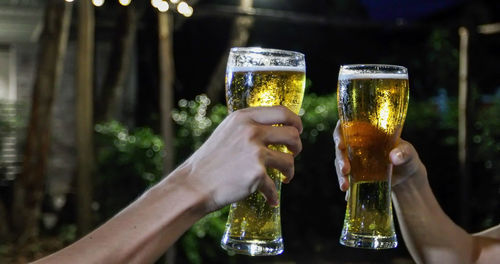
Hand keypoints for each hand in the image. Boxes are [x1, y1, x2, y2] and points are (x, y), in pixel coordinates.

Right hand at [178, 106, 302, 212]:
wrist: (194, 185)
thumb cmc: (210, 161)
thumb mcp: (227, 132)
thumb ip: (247, 127)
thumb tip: (274, 130)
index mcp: (243, 118)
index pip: (281, 111)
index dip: (295, 121)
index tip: (298, 130)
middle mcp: (251, 131)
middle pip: (292, 134)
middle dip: (297, 146)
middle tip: (293, 154)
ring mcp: (254, 152)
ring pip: (289, 160)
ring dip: (290, 171)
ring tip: (285, 177)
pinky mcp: (256, 174)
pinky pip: (274, 186)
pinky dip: (272, 195)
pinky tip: (269, 198)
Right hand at [333, 120, 425, 192]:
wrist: (405, 174)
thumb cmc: (407, 156)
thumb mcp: (409, 152)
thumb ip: (404, 152)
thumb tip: (394, 157)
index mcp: (366, 131)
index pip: (346, 126)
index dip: (339, 133)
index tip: (340, 144)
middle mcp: (355, 144)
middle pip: (340, 147)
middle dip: (341, 159)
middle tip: (345, 170)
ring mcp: (353, 159)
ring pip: (340, 163)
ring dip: (340, 175)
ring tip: (345, 187)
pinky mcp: (355, 173)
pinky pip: (346, 178)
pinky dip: (346, 186)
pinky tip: (347, 196)